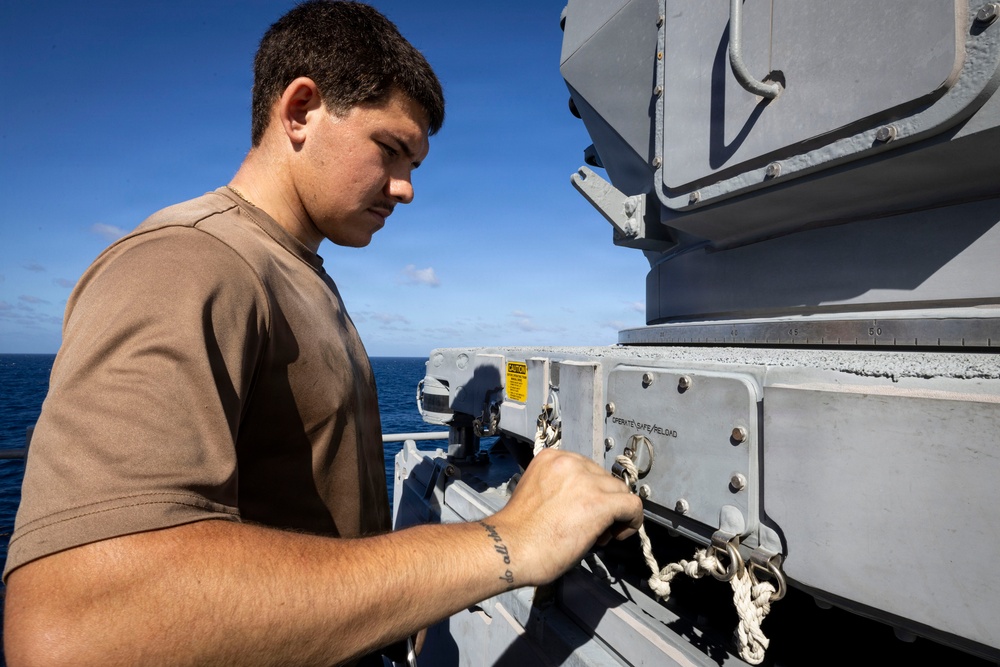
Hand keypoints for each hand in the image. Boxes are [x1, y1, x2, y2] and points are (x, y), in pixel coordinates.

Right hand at [490, 448, 642, 586]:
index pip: (587, 469)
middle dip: (602, 502)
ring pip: (620, 491)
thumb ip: (562, 490)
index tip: (582, 511)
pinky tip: (618, 534)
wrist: (509, 548)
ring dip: (614, 513)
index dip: (589, 492)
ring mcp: (587, 481)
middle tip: (589, 528)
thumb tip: (585, 503)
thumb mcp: (539, 494)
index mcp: (552, 458)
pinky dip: (631, 521)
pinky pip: (632, 506)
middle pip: (604, 479)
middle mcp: (570, 462)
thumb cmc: (518, 532)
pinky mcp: (600, 503)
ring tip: (598, 535)